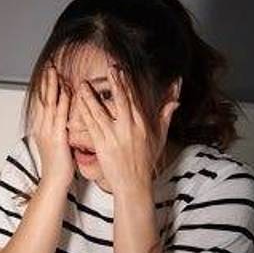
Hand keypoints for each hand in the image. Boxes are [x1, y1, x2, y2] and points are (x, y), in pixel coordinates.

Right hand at [28, 62, 74, 188]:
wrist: (54, 181)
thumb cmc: (58, 166)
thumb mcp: (57, 143)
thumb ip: (59, 129)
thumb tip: (64, 120)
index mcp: (42, 128)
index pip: (42, 102)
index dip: (45, 87)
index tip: (48, 73)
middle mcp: (42, 128)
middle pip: (43, 99)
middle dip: (46, 82)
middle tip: (50, 65)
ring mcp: (48, 132)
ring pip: (49, 104)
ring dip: (52, 87)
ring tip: (55, 72)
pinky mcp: (57, 138)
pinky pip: (60, 116)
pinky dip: (62, 103)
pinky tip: (65, 92)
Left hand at [76, 64, 178, 197]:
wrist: (133, 183)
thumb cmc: (145, 162)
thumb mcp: (159, 138)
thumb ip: (165, 117)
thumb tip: (175, 101)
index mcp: (142, 124)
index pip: (133, 99)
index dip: (126, 83)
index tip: (120, 70)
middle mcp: (128, 128)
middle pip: (120, 100)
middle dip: (114, 83)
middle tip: (108, 68)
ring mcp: (114, 136)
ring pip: (100, 111)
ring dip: (91, 97)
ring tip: (83, 85)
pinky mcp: (102, 145)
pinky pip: (91, 125)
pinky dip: (84, 113)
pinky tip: (78, 105)